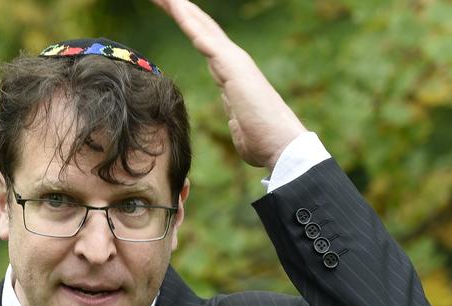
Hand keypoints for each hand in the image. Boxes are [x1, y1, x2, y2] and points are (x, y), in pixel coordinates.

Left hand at [150, 0, 306, 170]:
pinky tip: (175, 6)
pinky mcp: (233, 67)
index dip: (188, 25)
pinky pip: (206, 40)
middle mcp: (233, 61)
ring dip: (181, 9)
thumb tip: (233, 114)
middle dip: (180, 9)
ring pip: (201, 28)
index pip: (205, 41)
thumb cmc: (263, 141)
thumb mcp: (241, 125)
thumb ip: (235, 113)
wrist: (282, 146)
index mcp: (231, 73)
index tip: (169, 9)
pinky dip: (190, 23)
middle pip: (201, 28)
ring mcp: (234, 62)